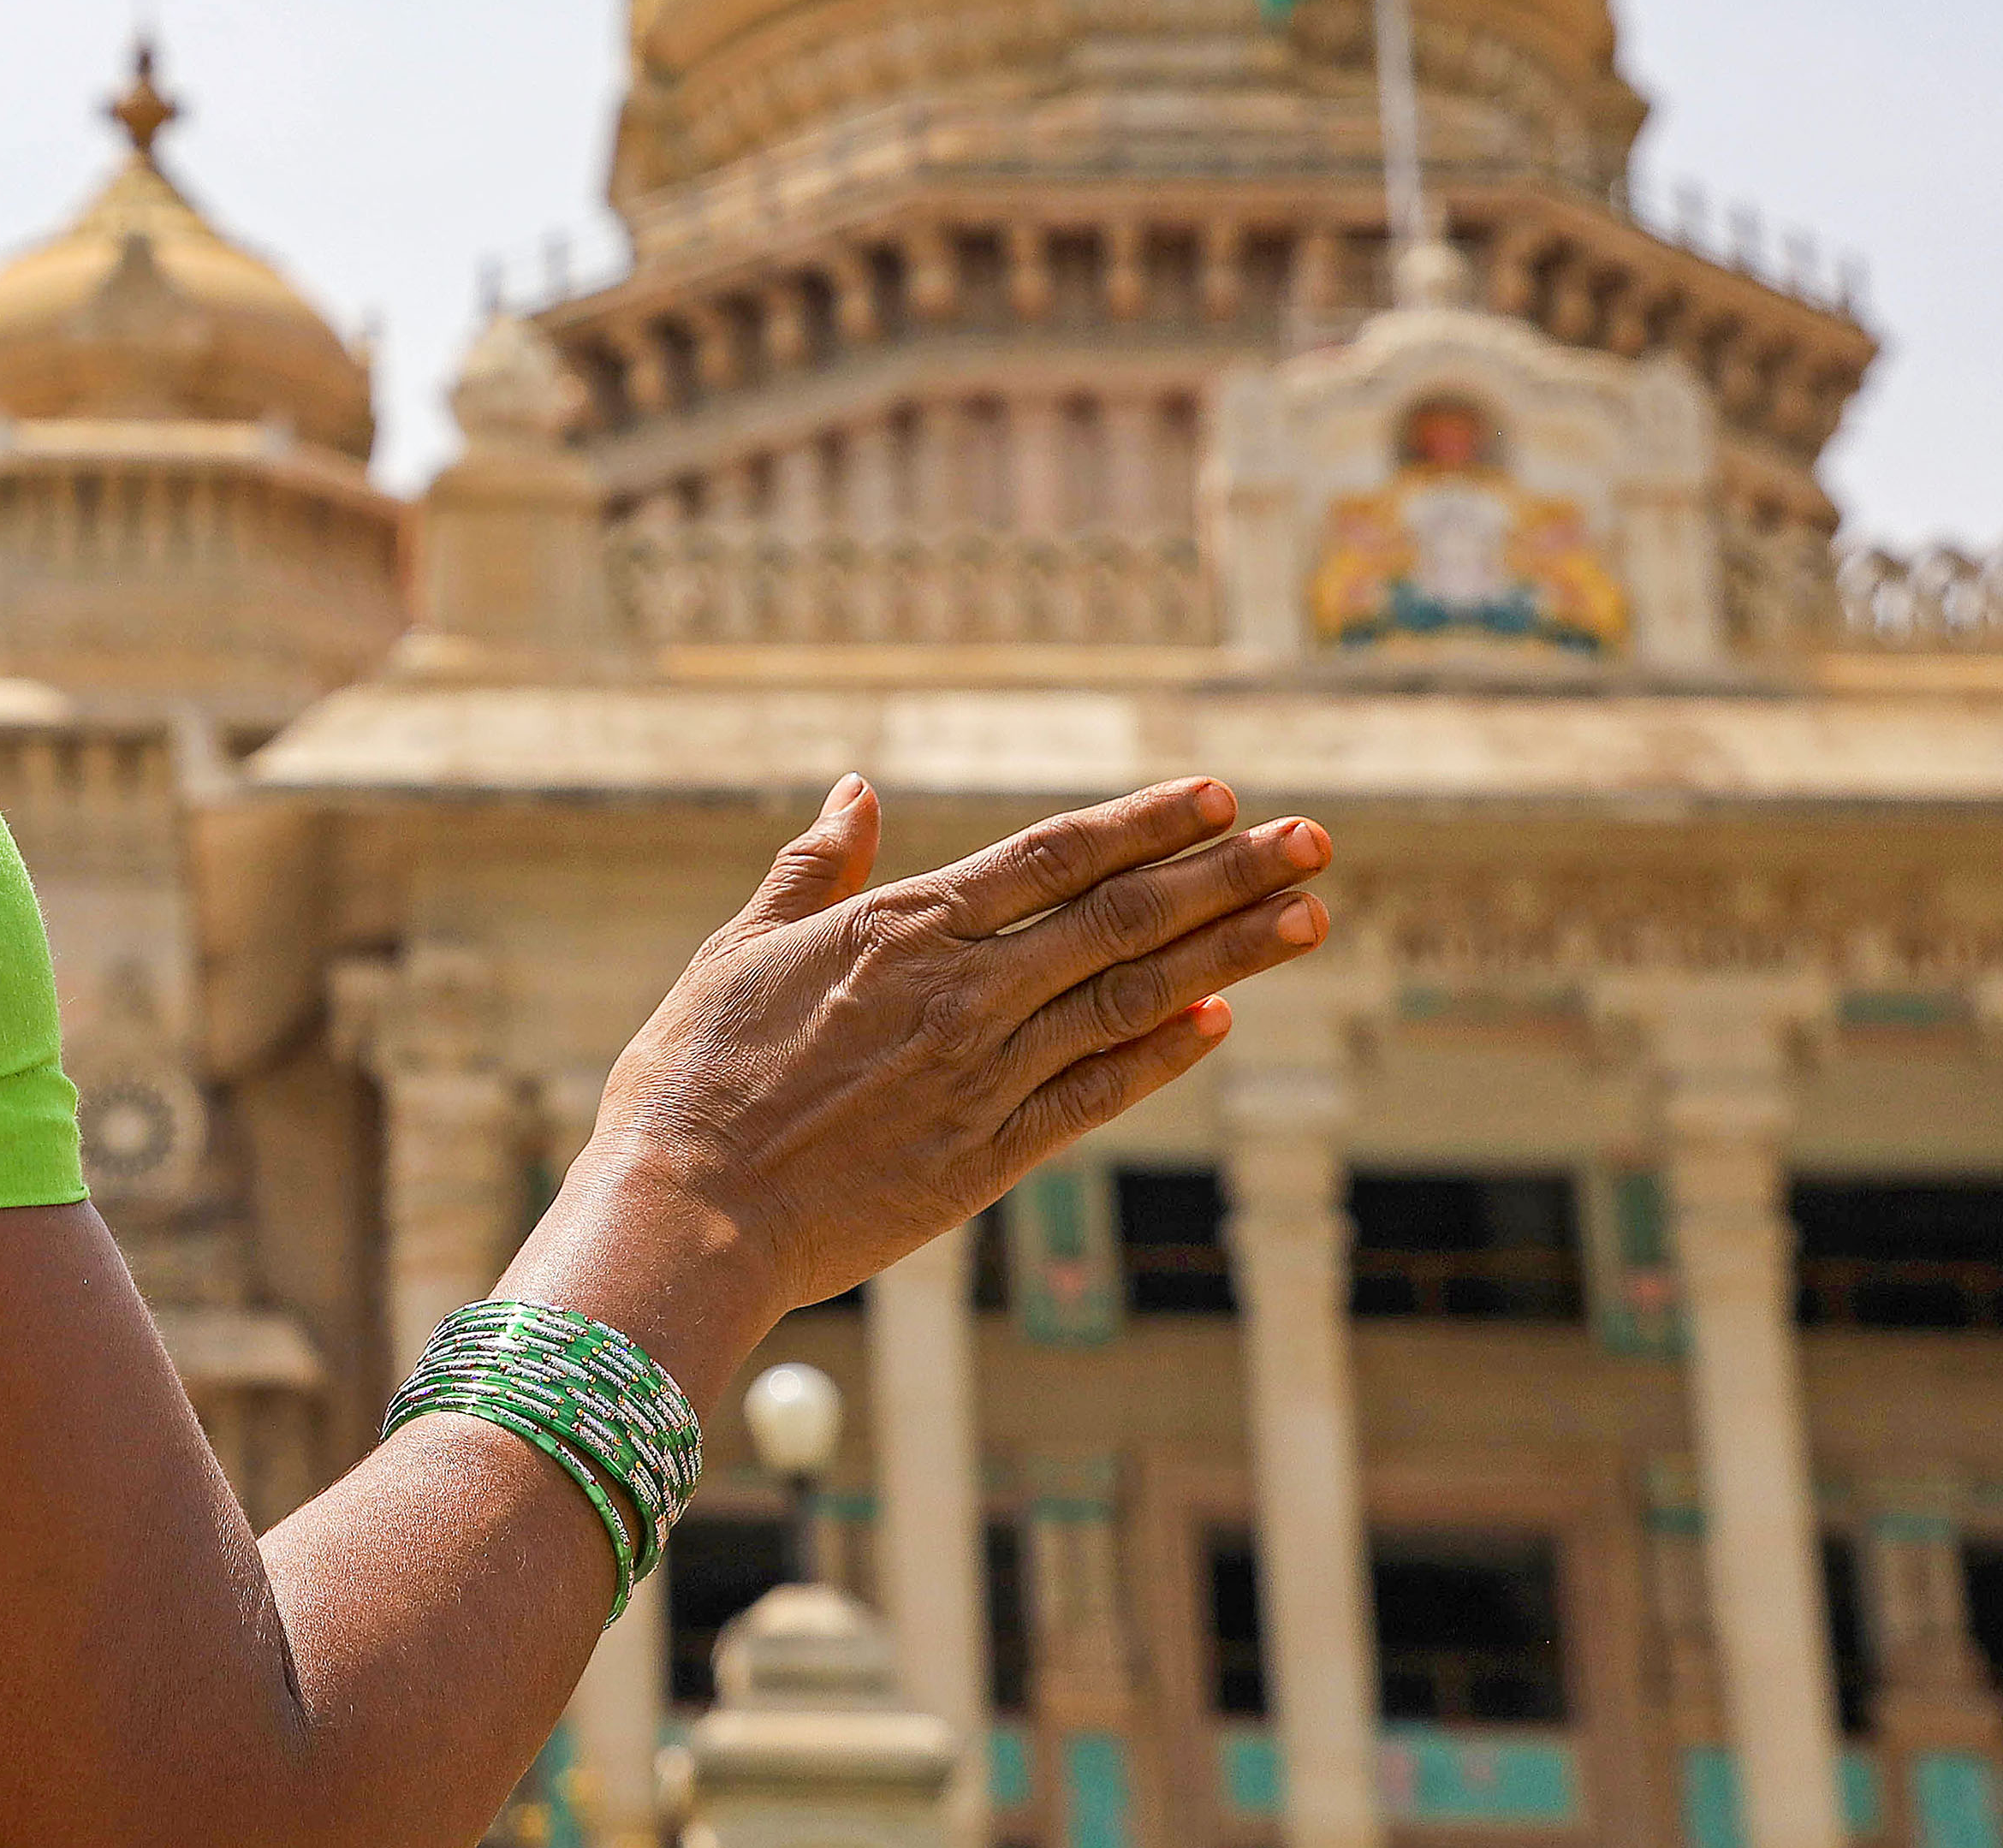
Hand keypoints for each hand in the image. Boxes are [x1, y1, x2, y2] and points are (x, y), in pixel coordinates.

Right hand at [567, 775, 1328, 1350]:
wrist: (690, 1210)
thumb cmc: (692, 1076)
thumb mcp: (741, 948)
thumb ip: (814, 869)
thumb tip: (857, 792)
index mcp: (902, 929)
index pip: (1051, 857)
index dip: (1142, 823)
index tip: (1217, 794)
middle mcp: (962, 992)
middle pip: (1121, 917)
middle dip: (1225, 874)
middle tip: (1312, 840)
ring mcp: (985, 1075)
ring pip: (1133, 997)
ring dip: (1229, 953)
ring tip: (1307, 916)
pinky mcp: (990, 1157)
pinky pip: (1098, 1093)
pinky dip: (1164, 1053)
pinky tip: (1220, 1019)